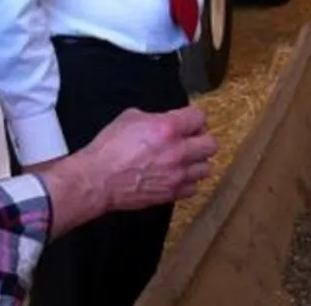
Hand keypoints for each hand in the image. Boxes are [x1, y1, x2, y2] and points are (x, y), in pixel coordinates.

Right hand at [38, 106, 216, 236]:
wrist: (99, 179)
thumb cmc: (109, 148)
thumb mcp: (130, 118)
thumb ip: (155, 118)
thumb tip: (164, 120)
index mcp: (168, 128)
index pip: (199, 117)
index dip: (194, 117)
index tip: (190, 120)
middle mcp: (178, 152)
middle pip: (211, 144)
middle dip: (201, 139)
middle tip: (190, 139)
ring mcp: (177, 175)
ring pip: (205, 168)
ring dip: (197, 162)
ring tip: (184, 159)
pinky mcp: (171, 193)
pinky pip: (193, 188)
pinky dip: (188, 181)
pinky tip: (176, 176)